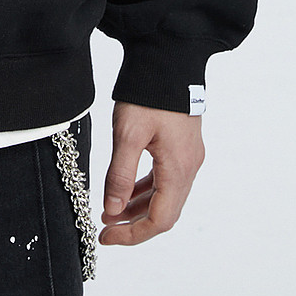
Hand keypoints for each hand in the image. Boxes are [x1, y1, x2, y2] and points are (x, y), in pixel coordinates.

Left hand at [99, 101, 204, 245]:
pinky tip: (127, 190)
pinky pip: (166, 180)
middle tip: (106, 229)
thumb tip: (112, 211)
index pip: (159, 220)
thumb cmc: (148, 94)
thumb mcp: (128, 134)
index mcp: (178, 169)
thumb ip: (120, 175)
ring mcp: (188, 157)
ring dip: (139, 208)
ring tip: (111, 212)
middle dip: (134, 225)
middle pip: (165, 213)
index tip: (107, 237)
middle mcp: (189, 168)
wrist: (169, 58)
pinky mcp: (183, 147)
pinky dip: (147, 190)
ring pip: (165, 197)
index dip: (132, 235)